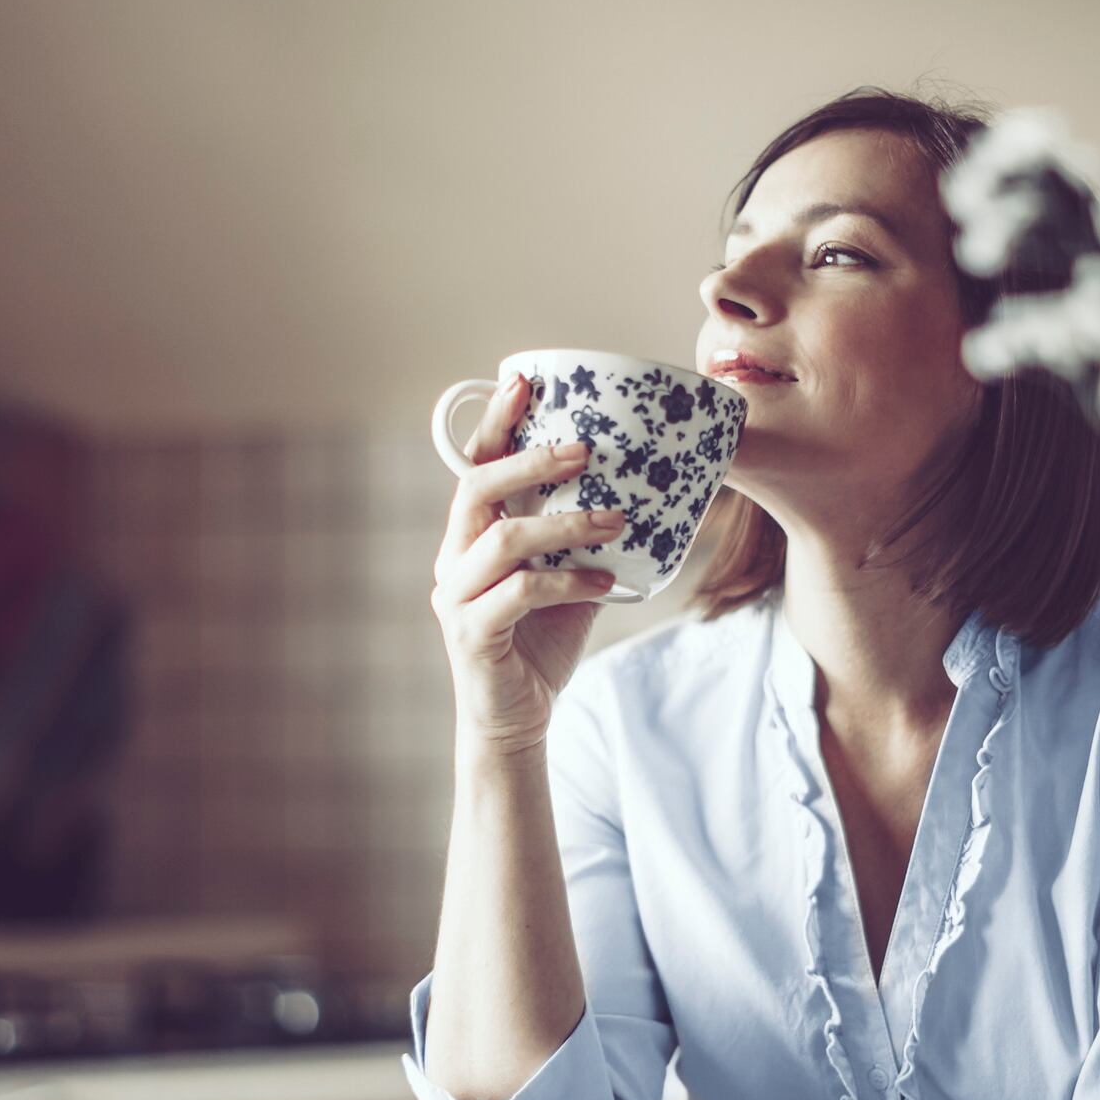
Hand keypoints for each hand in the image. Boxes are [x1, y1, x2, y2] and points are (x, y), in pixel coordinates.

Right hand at [431, 373, 626, 758]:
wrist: (517, 720)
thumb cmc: (541, 643)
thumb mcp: (567, 577)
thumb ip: (582, 538)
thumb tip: (645, 491)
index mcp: (470, 537)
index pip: (474, 464)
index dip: (496, 421)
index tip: (524, 380)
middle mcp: (453, 559)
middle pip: (476, 487)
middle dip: (530, 460)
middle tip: (584, 449)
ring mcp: (456, 596)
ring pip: (501, 538)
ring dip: (564, 523)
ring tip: (615, 521)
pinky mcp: (472, 634)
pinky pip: (519, 593)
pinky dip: (566, 581)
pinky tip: (602, 582)